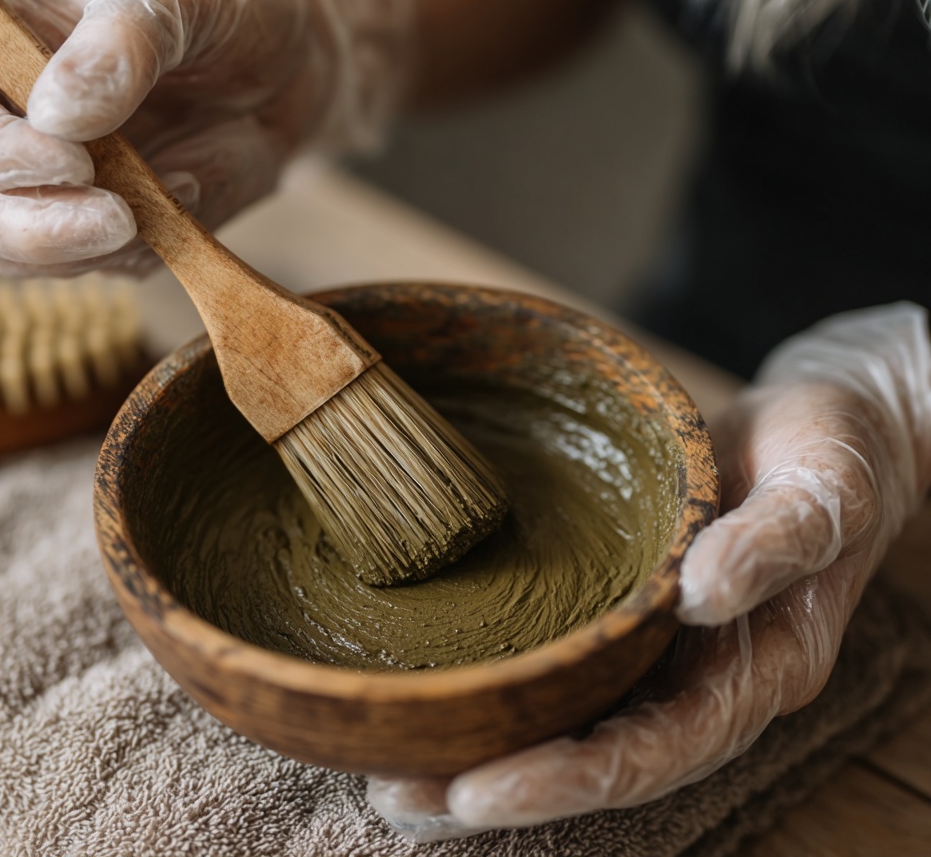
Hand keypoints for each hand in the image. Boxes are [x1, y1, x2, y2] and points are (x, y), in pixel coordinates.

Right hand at [0, 0, 411, 275]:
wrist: (292, 63)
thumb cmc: (228, 10)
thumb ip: (124, 41)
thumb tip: (56, 115)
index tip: (71, 161)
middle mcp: (6, 123)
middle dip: (33, 227)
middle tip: (119, 218)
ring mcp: (52, 185)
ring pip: (20, 254)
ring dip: (87, 249)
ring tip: (168, 194)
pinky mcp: (104, 227)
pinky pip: (100, 267)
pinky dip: (140, 253)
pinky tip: (186, 193)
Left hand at [369, 303, 930, 839]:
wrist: (824, 432)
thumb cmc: (833, 461)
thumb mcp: (825, 493)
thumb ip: (775, 545)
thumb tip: (705, 592)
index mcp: (754, 669)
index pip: (654, 751)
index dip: (568, 779)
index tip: (475, 794)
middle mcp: (699, 675)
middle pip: (596, 756)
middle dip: (500, 784)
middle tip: (395, 793)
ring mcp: (660, 645)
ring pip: (571, 718)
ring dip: (486, 747)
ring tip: (393, 768)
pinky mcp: (629, 607)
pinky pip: (566, 659)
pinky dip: (506, 685)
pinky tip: (445, 685)